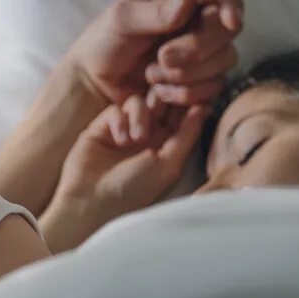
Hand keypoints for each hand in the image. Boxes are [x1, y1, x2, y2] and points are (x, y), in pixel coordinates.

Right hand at [44, 94, 208, 250]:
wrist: (94, 200)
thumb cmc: (136, 189)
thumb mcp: (169, 164)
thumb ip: (187, 134)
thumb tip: (204, 106)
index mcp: (167, 144)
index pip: (180, 114)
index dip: (185, 103)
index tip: (188, 97)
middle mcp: (146, 134)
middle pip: (159, 101)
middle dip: (161, 101)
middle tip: (161, 107)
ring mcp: (123, 129)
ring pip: (137, 101)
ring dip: (141, 115)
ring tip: (137, 139)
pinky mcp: (100, 127)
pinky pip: (115, 109)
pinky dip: (119, 121)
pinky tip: (118, 140)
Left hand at [67, 0, 243, 105]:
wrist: (96, 83)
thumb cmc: (104, 41)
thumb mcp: (121, 20)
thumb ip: (155, 11)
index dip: (231, 1)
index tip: (231, 23)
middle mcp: (196, 14)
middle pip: (227, 26)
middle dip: (198, 47)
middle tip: (162, 58)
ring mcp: (203, 47)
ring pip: (225, 58)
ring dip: (189, 73)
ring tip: (151, 75)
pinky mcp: (202, 77)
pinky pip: (214, 85)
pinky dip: (188, 93)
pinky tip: (159, 93)